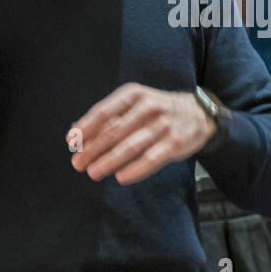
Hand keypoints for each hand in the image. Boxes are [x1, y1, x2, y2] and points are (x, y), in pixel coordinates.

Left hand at [67, 84, 215, 184]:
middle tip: (78, 163)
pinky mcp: (175, 143)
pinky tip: (120, 177)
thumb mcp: (135, 103)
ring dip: (108, 161)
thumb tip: (76, 132)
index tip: (71, 142)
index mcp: (133, 94)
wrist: (199, 113)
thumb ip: (108, 116)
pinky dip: (135, 170)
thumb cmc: (158, 110)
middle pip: (114, 130)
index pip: (104, 111)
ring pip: (130, 146)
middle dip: (93, 149)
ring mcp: (162, 125)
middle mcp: (148, 106)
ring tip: (93, 172)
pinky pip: (151, 159)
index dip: (86, 128)